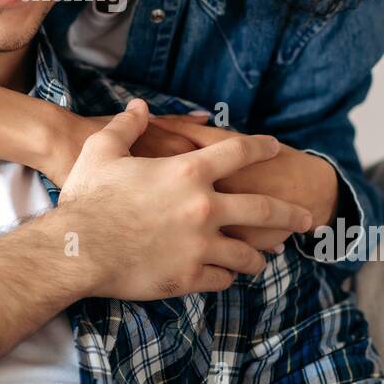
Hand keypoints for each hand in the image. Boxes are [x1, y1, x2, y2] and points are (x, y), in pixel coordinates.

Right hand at [56, 100, 313, 300]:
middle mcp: (204, 208)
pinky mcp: (189, 276)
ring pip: (247, 252)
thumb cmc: (89, 197)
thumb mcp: (103, 150)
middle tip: (306, 218)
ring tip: (267, 257)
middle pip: (263, 209)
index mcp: (189, 172)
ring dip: (260, 254)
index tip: (277, 148)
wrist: (77, 248)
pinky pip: (222, 277)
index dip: (262, 148)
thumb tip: (138, 106)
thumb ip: (126, 125)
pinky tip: (228, 275)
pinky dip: (228, 275)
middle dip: (290, 214)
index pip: (239, 153)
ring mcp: (200, 245)